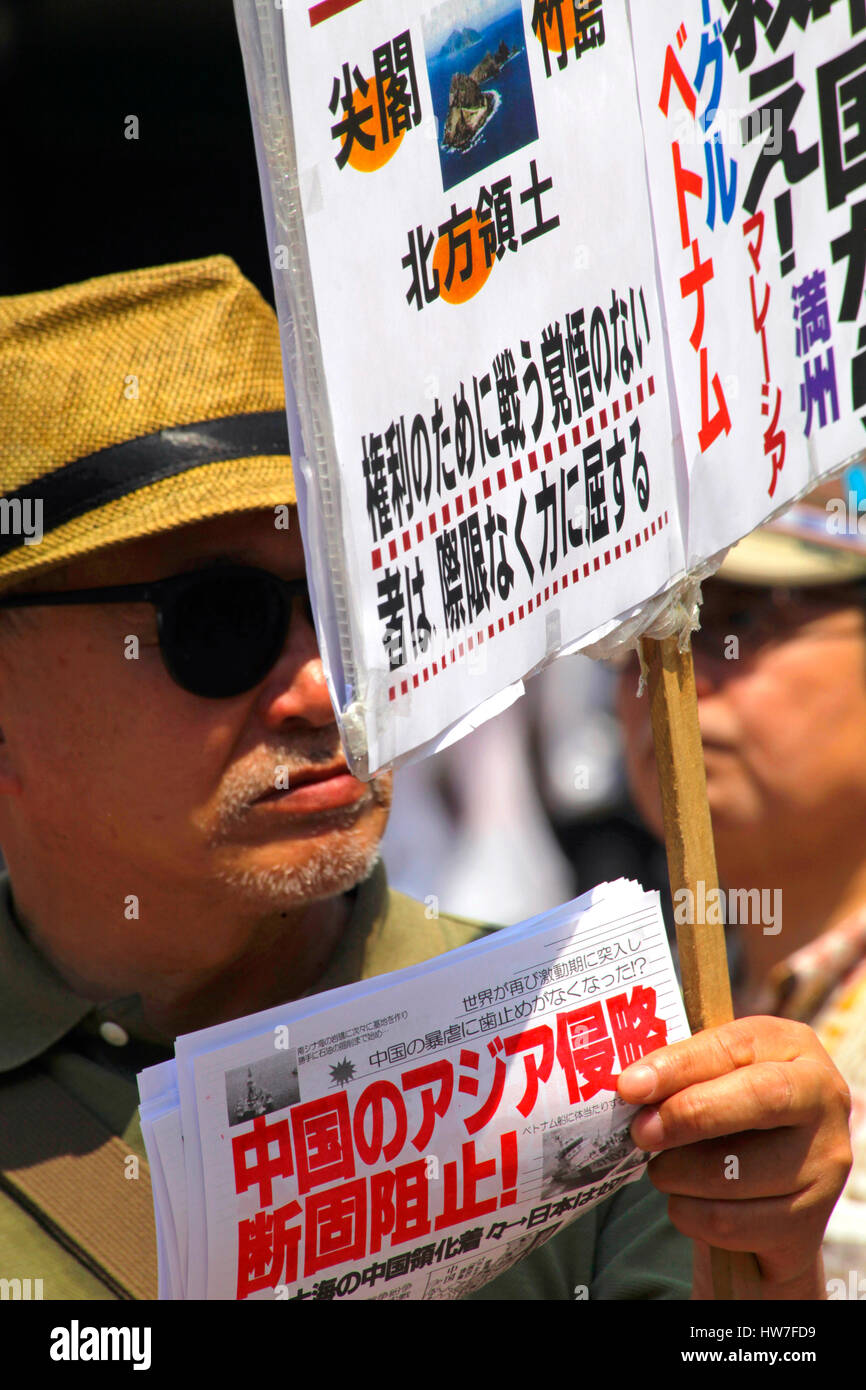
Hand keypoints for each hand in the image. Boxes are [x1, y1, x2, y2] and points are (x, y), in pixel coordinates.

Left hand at [618, 1016, 851, 1298]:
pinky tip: (684, 1201)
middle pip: (758, 1099)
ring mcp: (824, 1162)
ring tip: (663, 1169)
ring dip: (680, 1175)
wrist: (774, 1186)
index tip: (630, 1086)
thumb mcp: (716, 1076)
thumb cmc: (732, 1112)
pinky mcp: (810, 1221)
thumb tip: (631, 1087)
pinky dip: (691, 1214)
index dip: (679, 1066)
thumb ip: (682, 1074)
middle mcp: (824, 1098)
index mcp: (793, 1046)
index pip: (735, 1047)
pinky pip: (733, 1221)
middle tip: (641, 1131)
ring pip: (738, 1172)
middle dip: (688, 1115)